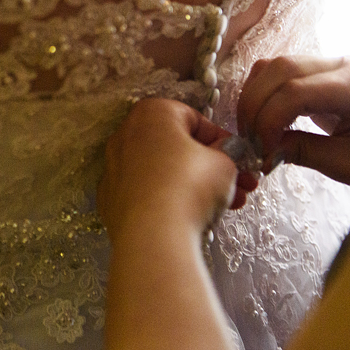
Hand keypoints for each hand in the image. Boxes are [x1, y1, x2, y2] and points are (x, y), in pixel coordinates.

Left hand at [98, 99, 256, 241]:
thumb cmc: (188, 187)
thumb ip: (227, 153)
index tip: (238, 158)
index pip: (195, 120)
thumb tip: (225, 153)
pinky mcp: (111, 200)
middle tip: (238, 184)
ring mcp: (114, 168)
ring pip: (163, 172)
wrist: (152, 236)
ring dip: (196, 186)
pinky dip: (166, 201)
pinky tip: (191, 217)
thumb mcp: (224, 164)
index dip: (222, 141)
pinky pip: (145, 194)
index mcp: (152, 113)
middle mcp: (125, 135)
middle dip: (213, 167)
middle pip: (178, 148)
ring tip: (227, 206)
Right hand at [238, 56, 349, 188]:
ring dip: (254, 96)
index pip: (294, 92)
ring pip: (275, 64)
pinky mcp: (323, 67)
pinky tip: (265, 118)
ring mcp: (333, 61)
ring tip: (253, 131)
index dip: (268, 121)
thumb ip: (303, 152)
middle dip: (253, 105)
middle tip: (249, 141)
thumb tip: (263, 151)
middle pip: (279, 69)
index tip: (262, 151)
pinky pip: (280, 69)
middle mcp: (344, 64)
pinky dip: (263, 91)